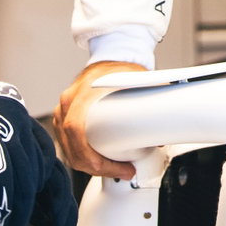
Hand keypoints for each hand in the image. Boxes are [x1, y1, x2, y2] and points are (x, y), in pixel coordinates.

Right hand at [54, 60, 147, 179]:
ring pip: (68, 149)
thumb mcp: (139, 82)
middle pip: (72, 147)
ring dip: (89, 166)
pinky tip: (99, 163)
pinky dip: (82, 158)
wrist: (113, 54)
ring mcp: (64, 109)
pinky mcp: (65, 116)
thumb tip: (161, 136)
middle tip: (123, 171)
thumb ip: (151, 103)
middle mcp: (69, 102)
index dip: (93, 157)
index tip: (114, 166)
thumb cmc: (123, 67)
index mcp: (83, 93)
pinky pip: (67, 144)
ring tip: (115, 169)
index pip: (76, 131)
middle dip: (96, 167)